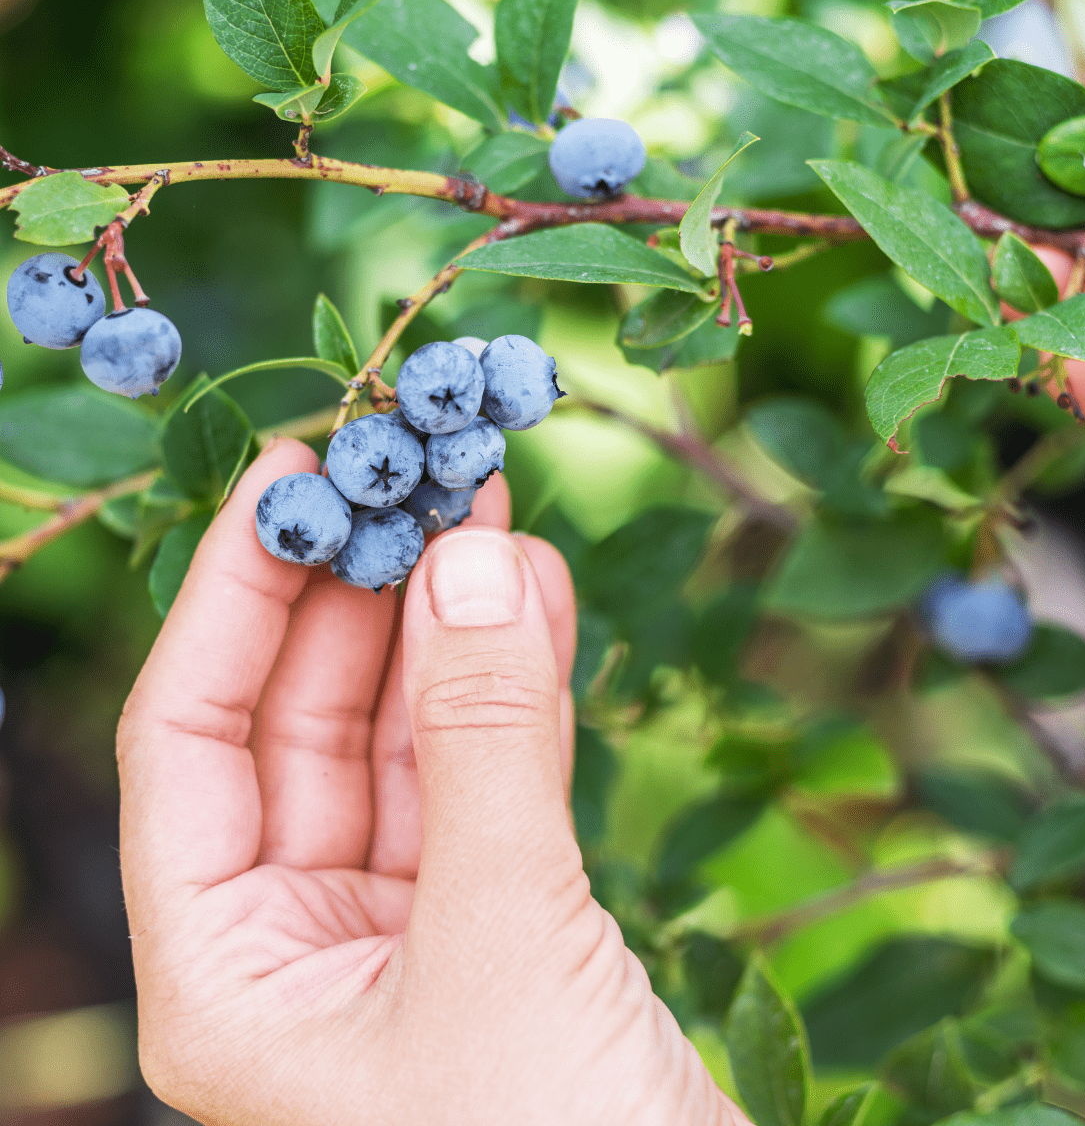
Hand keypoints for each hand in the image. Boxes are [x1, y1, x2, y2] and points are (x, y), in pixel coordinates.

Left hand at [118, 439, 744, 1125]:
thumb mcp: (506, 945)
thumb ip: (484, 747)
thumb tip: (467, 561)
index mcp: (227, 976)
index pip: (188, 738)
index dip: (235, 594)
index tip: (294, 473)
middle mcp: (296, 948)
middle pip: (301, 720)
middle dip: (360, 590)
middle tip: (414, 469)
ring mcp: (402, 930)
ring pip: (405, 735)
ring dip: (446, 622)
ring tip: (486, 508)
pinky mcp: (503, 921)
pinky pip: (489, 773)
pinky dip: (513, 684)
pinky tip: (536, 596)